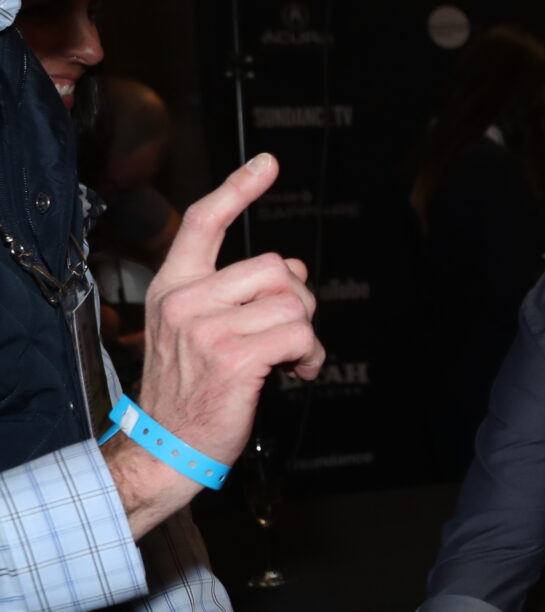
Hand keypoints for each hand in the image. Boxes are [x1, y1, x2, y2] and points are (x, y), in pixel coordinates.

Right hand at [137, 153, 323, 466]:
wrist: (165, 447)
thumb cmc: (190, 393)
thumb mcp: (203, 332)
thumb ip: (241, 295)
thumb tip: (294, 270)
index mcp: (173, 287)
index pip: (203, 222)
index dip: (239, 188)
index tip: (267, 163)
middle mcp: (185, 300)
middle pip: (276, 267)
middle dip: (300, 301)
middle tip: (293, 334)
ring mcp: (207, 328)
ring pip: (293, 304)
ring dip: (308, 335)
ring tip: (294, 360)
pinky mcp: (233, 358)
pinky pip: (299, 336)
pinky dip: (311, 356)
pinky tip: (297, 373)